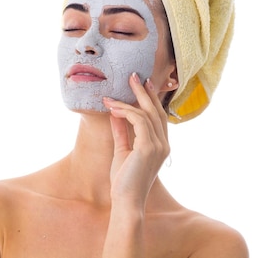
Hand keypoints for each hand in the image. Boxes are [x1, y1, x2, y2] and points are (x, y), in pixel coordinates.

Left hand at [102, 72, 169, 208]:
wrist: (126, 201)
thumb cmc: (124, 181)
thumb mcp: (122, 151)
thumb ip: (121, 131)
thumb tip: (116, 113)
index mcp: (161, 145)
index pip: (159, 116)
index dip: (151, 99)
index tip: (142, 84)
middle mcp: (164, 144)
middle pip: (156, 110)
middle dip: (144, 92)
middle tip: (134, 76)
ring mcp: (158, 146)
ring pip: (146, 113)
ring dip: (129, 100)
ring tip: (112, 94)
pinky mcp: (148, 147)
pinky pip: (138, 120)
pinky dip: (125, 111)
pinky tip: (112, 108)